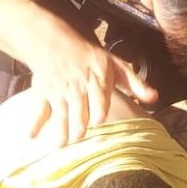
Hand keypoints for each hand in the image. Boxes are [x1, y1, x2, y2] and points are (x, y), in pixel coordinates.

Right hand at [26, 21, 156, 144]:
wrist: (54, 42)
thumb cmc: (90, 57)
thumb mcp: (115, 65)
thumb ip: (135, 84)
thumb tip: (155, 98)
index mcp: (97, 81)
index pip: (98, 100)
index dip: (98, 111)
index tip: (98, 121)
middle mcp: (78, 88)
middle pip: (79, 110)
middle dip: (78, 125)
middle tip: (78, 138)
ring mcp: (59, 91)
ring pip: (61, 113)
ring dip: (60, 130)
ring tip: (61, 145)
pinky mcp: (44, 93)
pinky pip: (39, 109)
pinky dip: (35, 123)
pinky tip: (32, 136)